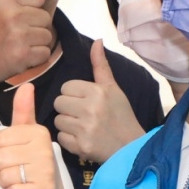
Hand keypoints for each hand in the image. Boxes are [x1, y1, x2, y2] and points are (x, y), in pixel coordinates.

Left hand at [0, 82, 63, 188]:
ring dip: (5, 181)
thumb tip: (27, 85)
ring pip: (3, 175)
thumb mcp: (26, 134)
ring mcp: (44, 171)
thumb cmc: (32, 161)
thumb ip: (23, 111)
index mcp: (38, 132)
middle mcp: (44, 149)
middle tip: (12, 170)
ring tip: (18, 180)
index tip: (11, 154)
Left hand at [52, 40, 145, 162]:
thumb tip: (97, 40)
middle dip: (68, 108)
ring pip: (57, 120)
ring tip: (83, 127)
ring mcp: (84, 129)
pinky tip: (82, 138)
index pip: (66, 87)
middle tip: (83, 115)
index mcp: (97, 92)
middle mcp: (90, 109)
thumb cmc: (121, 115)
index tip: (86, 102)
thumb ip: (100, 66)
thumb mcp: (113, 88)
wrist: (131, 147)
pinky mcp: (80, 147)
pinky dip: (69, 140)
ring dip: (67, 124)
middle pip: (59, 102)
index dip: (74, 95)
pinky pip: (60, 138)